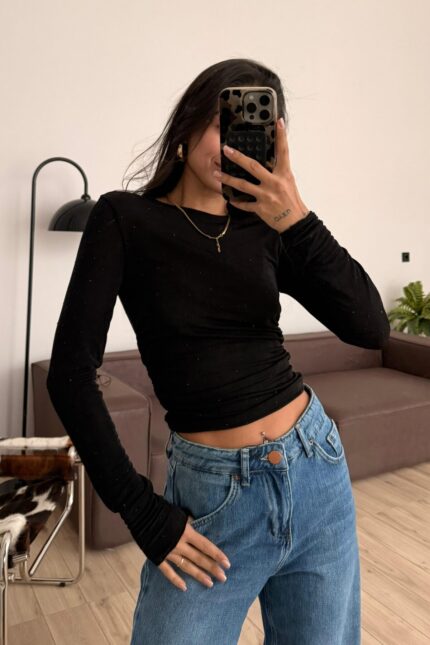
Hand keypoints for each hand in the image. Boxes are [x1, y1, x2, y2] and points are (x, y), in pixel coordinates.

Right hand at [157, 515, 230, 590]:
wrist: (141, 513)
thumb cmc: (162, 510)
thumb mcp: (181, 515)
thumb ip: (190, 523)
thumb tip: (199, 527)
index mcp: (186, 532)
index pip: (205, 545)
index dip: (217, 554)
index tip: (227, 563)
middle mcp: (179, 544)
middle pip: (199, 558)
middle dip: (212, 568)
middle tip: (223, 578)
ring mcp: (168, 552)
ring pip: (187, 566)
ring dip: (198, 575)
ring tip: (210, 584)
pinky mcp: (157, 557)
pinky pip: (168, 571)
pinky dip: (175, 580)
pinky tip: (184, 587)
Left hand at [216, 118, 309, 232]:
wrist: (294, 221)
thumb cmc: (291, 200)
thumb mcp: (288, 181)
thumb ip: (278, 170)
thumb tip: (267, 158)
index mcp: (284, 174)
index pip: (283, 151)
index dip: (281, 136)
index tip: (277, 122)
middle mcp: (274, 183)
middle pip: (253, 167)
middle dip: (238, 157)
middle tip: (226, 149)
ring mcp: (266, 196)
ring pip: (243, 185)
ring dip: (228, 179)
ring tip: (217, 174)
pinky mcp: (260, 208)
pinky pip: (244, 204)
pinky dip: (236, 201)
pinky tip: (228, 197)